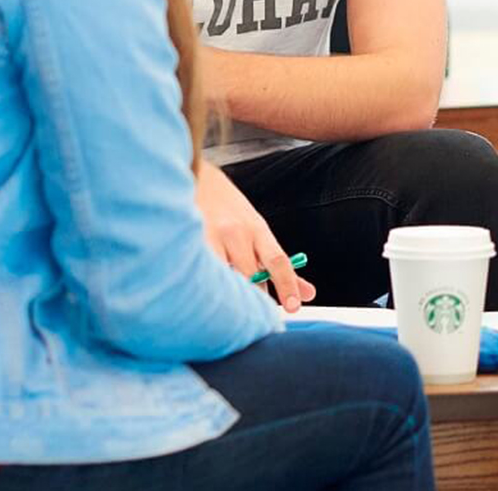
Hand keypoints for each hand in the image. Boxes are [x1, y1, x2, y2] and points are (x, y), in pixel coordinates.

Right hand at [196, 160, 314, 311]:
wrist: (197, 178)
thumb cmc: (230, 211)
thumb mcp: (259, 232)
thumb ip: (280, 265)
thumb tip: (308, 293)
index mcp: (258, 230)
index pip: (278, 261)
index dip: (287, 285)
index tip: (294, 306)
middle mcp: (237, 232)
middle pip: (250, 274)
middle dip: (255, 299)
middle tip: (255, 319)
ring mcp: (211, 236)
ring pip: (225, 276)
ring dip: (230, 296)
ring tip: (229, 312)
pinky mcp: (188, 240)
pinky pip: (200, 271)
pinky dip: (206, 286)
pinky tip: (205, 295)